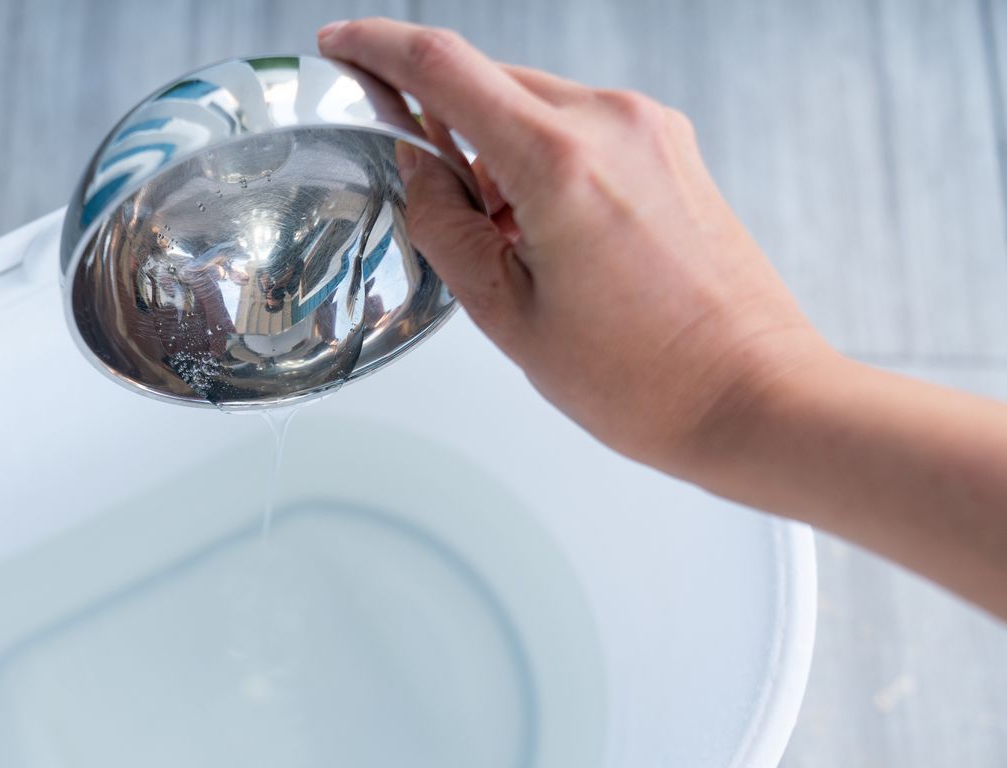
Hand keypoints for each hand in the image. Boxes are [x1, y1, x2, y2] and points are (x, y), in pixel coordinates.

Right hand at [319, 18, 833, 477]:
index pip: (444, 66)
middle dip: (445, 130)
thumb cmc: (645, 378)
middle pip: (491, 84)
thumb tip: (419, 170)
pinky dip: (544, 164)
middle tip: (434, 204)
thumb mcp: (508, 315)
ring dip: (498, 156)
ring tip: (511, 250)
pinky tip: (549, 236)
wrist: (753, 396)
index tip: (341, 44)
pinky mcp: (674, 149)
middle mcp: (613, 123)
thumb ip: (445, 228)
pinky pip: (582, 129)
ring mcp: (652, 130)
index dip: (378, 47)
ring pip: (536, 108)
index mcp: (559, 162)